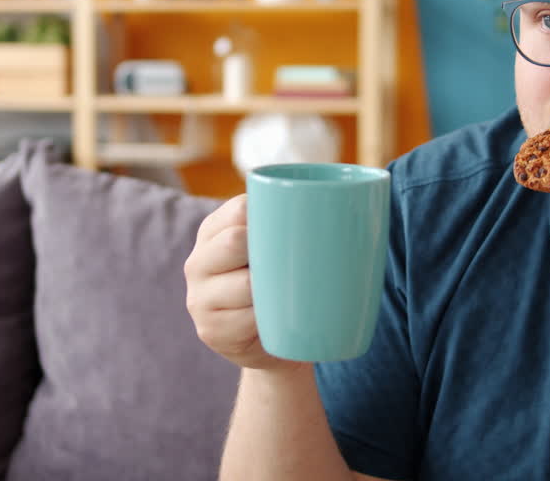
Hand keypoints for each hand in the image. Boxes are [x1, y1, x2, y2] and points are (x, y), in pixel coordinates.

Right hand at [184, 194, 304, 371]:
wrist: (274, 345)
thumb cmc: (281, 287)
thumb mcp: (276, 250)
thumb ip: (290, 225)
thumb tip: (352, 204)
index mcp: (212, 232)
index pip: (240, 209)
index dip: (271, 214)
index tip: (299, 225)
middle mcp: (197, 261)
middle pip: (235, 241)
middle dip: (271, 250)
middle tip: (298, 264)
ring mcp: (199, 298)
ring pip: (245, 284)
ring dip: (274, 290)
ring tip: (290, 293)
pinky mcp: (210, 331)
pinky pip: (247, 320)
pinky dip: (269, 319)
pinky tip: (276, 319)